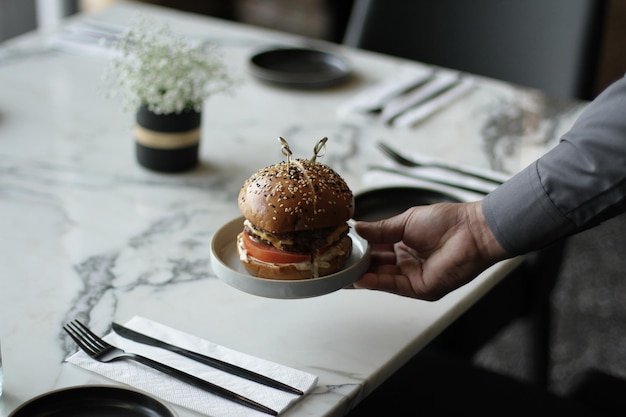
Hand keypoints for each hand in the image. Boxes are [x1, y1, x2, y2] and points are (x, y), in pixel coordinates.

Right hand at [353, 201, 509, 299]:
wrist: (471, 230)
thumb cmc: (446, 221)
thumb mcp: (405, 221)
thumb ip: (380, 230)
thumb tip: (357, 229)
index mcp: (403, 244)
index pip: (374, 251)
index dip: (358, 251)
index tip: (339, 249)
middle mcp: (406, 262)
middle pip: (375, 267)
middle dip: (355, 266)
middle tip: (333, 264)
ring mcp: (413, 276)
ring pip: (381, 278)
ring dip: (361, 277)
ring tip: (340, 274)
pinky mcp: (421, 288)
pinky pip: (394, 286)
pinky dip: (377, 283)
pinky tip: (360, 279)